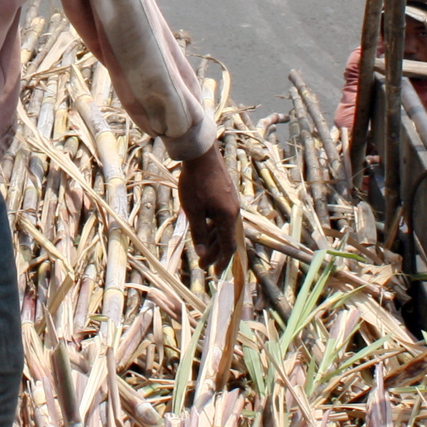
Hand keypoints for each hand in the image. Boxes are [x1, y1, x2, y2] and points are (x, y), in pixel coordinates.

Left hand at [177, 147, 241, 270]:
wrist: (201, 154)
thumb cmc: (195, 183)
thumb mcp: (193, 211)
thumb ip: (198, 233)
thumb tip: (202, 254)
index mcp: (228, 217)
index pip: (228, 246)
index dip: (221, 261)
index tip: (215, 273)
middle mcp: (234, 211)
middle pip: (226, 238)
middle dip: (214, 253)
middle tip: (202, 265)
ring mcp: (231, 202)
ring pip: (223, 227)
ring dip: (213, 240)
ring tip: (202, 250)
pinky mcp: (226, 194)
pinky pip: (221, 216)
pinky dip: (213, 226)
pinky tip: (204, 229)